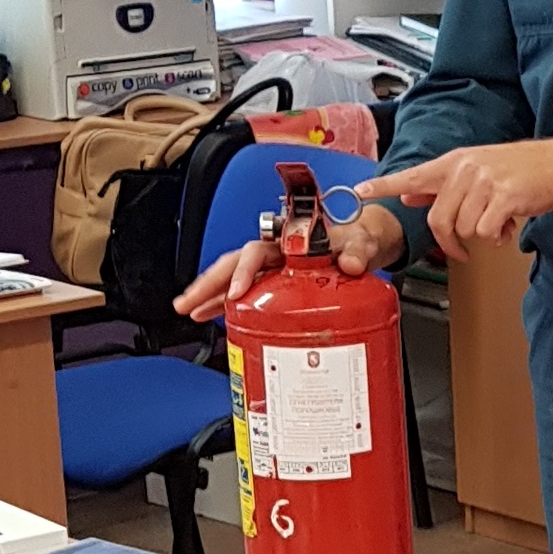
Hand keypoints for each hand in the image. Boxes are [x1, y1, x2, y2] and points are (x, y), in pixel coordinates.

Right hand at [172, 201, 404, 322]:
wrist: (363, 243)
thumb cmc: (356, 239)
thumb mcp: (360, 242)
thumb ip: (357, 251)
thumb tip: (351, 263)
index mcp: (290, 240)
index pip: (256, 251)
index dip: (244, 271)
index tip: (236, 292)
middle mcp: (276, 251)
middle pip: (234, 264)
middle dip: (209, 284)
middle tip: (189, 302)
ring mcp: (273, 267)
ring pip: (234, 277)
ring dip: (210, 294)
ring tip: (189, 310)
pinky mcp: (275, 281)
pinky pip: (245, 290)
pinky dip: (226, 302)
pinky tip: (211, 314)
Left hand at [362, 132, 552, 256]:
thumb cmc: (524, 169)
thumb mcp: (478, 169)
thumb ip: (443, 182)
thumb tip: (411, 191)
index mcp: (456, 161)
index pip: (412, 174)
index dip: (384, 186)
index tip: (358, 192)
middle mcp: (466, 168)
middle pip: (439, 218)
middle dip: (452, 240)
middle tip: (464, 247)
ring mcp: (485, 182)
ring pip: (464, 229)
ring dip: (481, 235)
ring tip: (499, 223)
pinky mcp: (504, 197)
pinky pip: (487, 233)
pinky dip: (498, 237)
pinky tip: (510, 226)